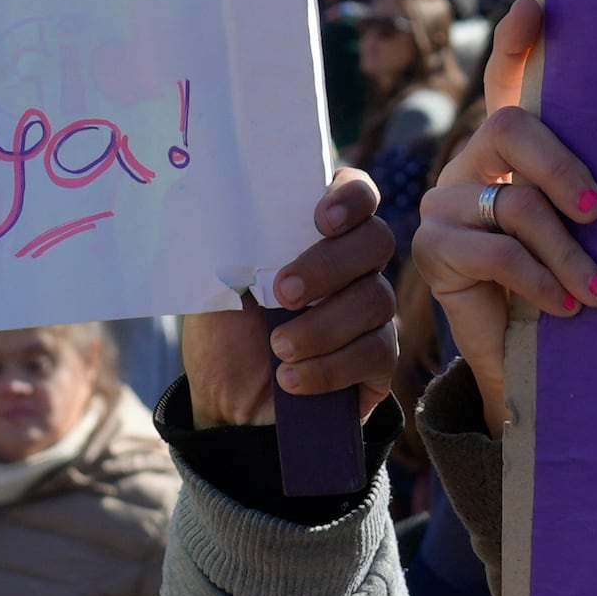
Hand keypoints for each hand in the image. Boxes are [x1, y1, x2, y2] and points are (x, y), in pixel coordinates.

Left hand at [176, 168, 397, 427]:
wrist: (229, 403)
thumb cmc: (226, 332)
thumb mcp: (217, 282)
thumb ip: (235, 244)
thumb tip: (230, 209)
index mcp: (316, 232)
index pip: (356, 192)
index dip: (351, 197)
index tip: (321, 220)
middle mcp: (354, 265)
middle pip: (376, 241)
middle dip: (329, 267)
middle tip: (282, 294)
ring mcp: (371, 311)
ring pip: (375, 301)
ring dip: (322, 326)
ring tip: (278, 348)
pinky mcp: (378, 360)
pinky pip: (376, 354)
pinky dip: (330, 367)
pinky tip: (292, 380)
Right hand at [412, 4, 596, 431]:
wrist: (529, 360)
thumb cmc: (575, 286)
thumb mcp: (595, 233)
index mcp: (515, 149)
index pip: (509, 81)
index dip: (517, 43)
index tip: (535, 5)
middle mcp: (475, 162)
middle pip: (508, 127)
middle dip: (562, 166)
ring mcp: (447, 202)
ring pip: (513, 201)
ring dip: (568, 252)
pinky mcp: (435, 249)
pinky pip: (496, 250)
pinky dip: (542, 279)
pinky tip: (569, 307)